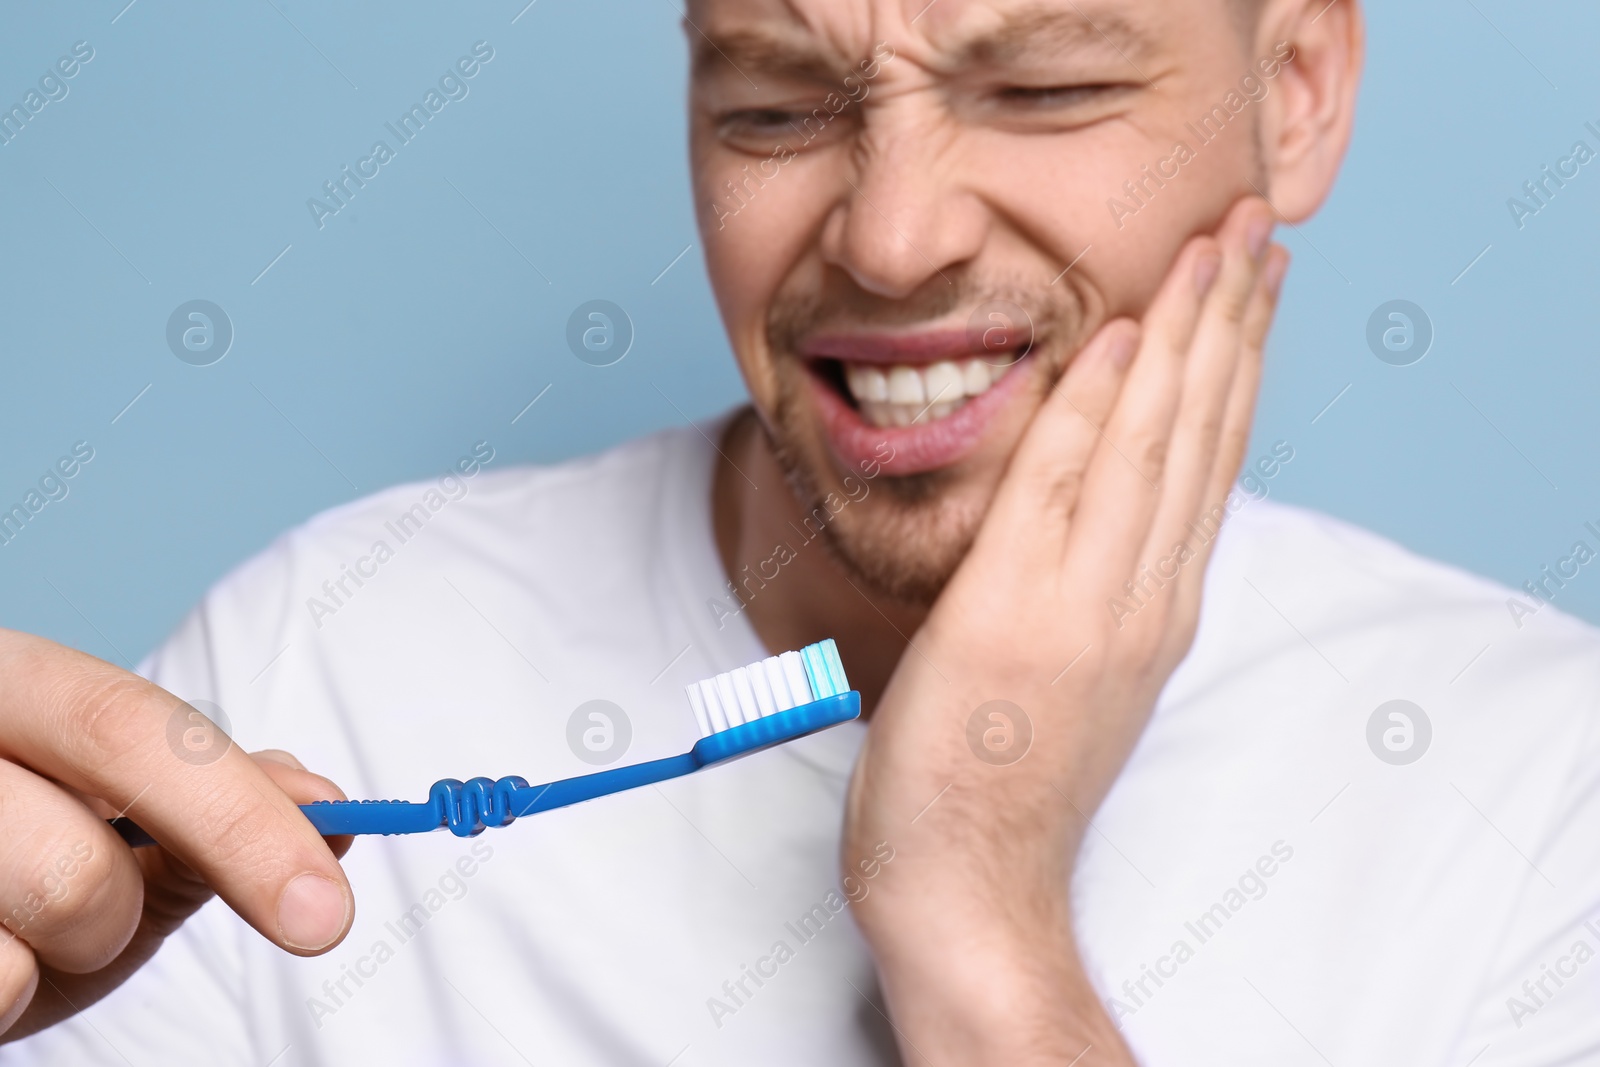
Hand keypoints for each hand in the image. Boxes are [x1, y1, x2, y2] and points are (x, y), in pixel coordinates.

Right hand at [0, 630, 354, 1041]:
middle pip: (81, 856)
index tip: (325, 914)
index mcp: (12, 683)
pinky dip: (8, 992)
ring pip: (48, 918)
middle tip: (110, 929)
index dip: (242, 820)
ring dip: (68, 951)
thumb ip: (216, 802)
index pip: (134, 727)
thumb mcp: (115, 823)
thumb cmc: (21, 862)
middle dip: (127, 914)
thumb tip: (327, 804)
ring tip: (21, 926)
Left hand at [843, 197, 1287, 1064]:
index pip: (1206, 463)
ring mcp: (1087, 606)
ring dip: (1186, 334)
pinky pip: (1062, 487)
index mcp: (1150, 610)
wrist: (965, 884)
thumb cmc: (997, 785)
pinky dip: (1097, 404)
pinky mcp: (1017, 616)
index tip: (1249, 286)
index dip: (1233, 366)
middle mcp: (1139, 598)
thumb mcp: (1069, 678)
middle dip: (1230, 322)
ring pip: (1153, 443)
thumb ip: (1090, 594)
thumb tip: (1087, 520)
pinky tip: (1120, 334)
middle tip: (1256, 225)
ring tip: (1217, 244)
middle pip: (1200, 435)